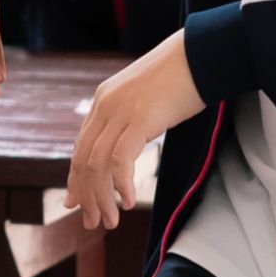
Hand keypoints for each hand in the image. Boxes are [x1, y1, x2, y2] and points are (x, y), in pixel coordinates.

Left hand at [65, 30, 199, 232]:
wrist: (200, 54)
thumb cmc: (180, 77)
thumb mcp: (145, 98)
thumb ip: (130, 119)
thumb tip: (128, 143)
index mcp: (102, 101)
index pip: (80, 147)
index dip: (76, 179)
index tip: (75, 204)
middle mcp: (105, 106)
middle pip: (84, 159)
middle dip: (86, 195)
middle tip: (93, 222)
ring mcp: (120, 111)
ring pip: (98, 164)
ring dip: (102, 197)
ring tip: (111, 220)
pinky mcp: (139, 118)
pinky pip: (120, 160)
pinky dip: (121, 185)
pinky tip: (128, 201)